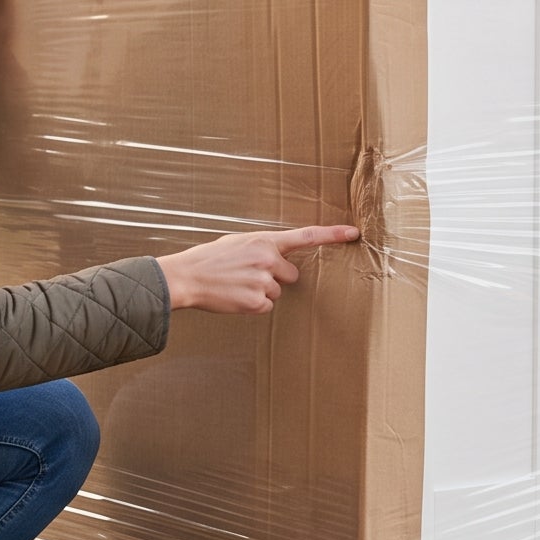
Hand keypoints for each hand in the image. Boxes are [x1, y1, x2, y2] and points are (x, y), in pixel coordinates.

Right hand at [156, 224, 359, 313]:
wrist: (186, 276)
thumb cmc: (210, 259)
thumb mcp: (238, 243)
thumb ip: (262, 248)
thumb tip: (279, 258)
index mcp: (264, 241)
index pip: (306, 236)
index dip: (332, 235)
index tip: (354, 233)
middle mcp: (267, 259)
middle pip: (291, 275)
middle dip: (275, 277)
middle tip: (248, 275)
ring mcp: (262, 281)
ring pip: (276, 292)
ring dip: (260, 291)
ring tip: (237, 285)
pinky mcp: (256, 301)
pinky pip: (266, 306)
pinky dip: (253, 305)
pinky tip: (235, 297)